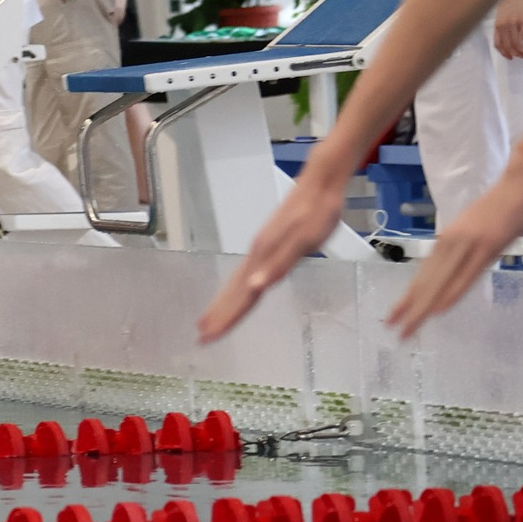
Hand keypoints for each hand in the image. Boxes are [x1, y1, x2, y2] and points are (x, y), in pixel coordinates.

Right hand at [199, 174, 347, 340]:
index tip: (209, 337)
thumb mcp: (303, 240)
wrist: (319, 184)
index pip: (243, 296)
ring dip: (223, 303)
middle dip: (219, 315)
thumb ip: (279, 265)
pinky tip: (239, 291)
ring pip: (237, 283)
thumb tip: (255, 286)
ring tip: (209, 319)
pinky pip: (246, 274)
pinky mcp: (268, 246)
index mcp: (264, 258)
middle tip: (202, 336)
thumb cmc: (316, 213)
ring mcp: (261, 250)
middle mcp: (257, 255)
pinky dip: (237, 289)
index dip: (227, 317)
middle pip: (235, 292)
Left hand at [386, 155, 522, 336]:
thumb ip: (460, 251)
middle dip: (409, 308)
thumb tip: (450, 270)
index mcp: (446, 241)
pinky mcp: (486, 246)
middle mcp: (450, 243)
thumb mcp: (472, 231)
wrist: (518, 184)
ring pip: (439, 281)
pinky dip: (450, 292)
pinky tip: (438, 308)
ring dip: (423, 307)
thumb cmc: (498, 208)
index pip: (423, 275)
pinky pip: (465, 275)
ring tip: (409, 326)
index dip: (408, 297)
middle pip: (426, 282)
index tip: (394, 315)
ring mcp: (467, 245)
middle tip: (393, 329)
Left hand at [495, 0, 522, 60]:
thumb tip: (505, 36)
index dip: (504, 52)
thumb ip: (502, 24)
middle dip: (515, 54)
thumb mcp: (501, 13)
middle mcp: (503, 25)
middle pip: (508, 45)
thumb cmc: (509, 0)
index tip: (510, 57)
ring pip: (517, 43)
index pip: (497, 43)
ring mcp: (513, 23)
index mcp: (496, 25)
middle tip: (522, 57)